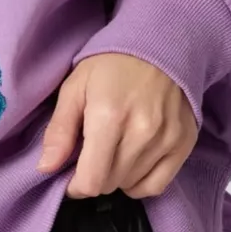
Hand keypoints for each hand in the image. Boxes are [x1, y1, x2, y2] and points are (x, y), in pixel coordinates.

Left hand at [37, 54, 197, 198]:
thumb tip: (46, 168)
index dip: (75, 186)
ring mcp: (167, 139)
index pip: (91, 180)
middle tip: (90, 157)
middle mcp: (142, 132)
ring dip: (115, 177)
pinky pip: (158, 185)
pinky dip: (140, 182)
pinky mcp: (184, 143)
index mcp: (109, 117)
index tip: (70, 176)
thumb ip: (59, 130)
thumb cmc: (110, 65)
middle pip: (109, 184)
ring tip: (112, 152)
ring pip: (131, 185)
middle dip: (93, 177)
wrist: (159, 44)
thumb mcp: (75, 88)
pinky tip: (131, 164)